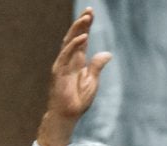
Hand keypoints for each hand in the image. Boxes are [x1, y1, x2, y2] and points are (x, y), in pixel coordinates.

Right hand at [37, 7, 111, 145]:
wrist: (68, 115)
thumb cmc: (78, 101)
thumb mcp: (92, 82)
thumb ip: (97, 66)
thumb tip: (107, 53)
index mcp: (77, 61)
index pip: (82, 39)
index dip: (86, 26)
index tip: (91, 13)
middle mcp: (69, 59)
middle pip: (75, 36)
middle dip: (82, 23)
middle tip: (89, 10)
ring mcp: (62, 64)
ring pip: (69, 42)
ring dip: (78, 29)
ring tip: (86, 18)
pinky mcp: (59, 71)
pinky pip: (67, 54)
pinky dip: (75, 45)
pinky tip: (83, 37)